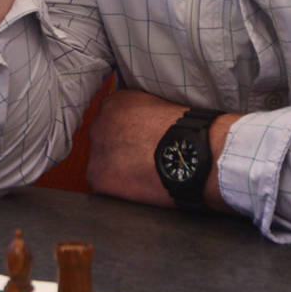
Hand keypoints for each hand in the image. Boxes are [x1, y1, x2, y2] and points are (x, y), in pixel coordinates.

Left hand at [86, 89, 237, 212]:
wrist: (193, 153)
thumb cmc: (187, 131)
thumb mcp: (160, 105)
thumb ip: (141, 112)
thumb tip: (140, 125)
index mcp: (115, 102)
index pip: (111, 119)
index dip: (127, 134)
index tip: (139, 142)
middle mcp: (99, 122)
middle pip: (104, 139)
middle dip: (119, 150)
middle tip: (141, 160)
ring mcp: (97, 150)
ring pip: (102, 162)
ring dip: (117, 169)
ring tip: (143, 174)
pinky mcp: (98, 176)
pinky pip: (103, 185)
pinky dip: (118, 189)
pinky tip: (138, 186)